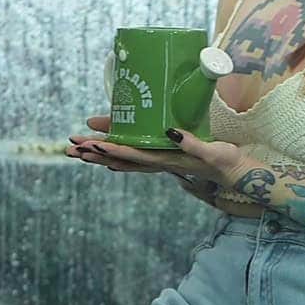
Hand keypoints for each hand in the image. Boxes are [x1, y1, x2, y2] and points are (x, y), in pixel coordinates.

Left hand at [67, 115, 254, 188]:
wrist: (234, 172)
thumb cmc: (225, 160)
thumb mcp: (212, 150)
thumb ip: (192, 142)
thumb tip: (170, 132)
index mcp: (167, 159)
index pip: (134, 154)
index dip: (112, 149)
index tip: (92, 143)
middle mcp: (157, 162)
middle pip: (120, 158)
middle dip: (95, 152)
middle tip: (70, 147)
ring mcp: (158, 161)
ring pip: (122, 159)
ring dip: (99, 154)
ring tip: (76, 150)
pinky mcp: (162, 157)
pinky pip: (132, 158)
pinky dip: (115, 155)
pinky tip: (103, 152)